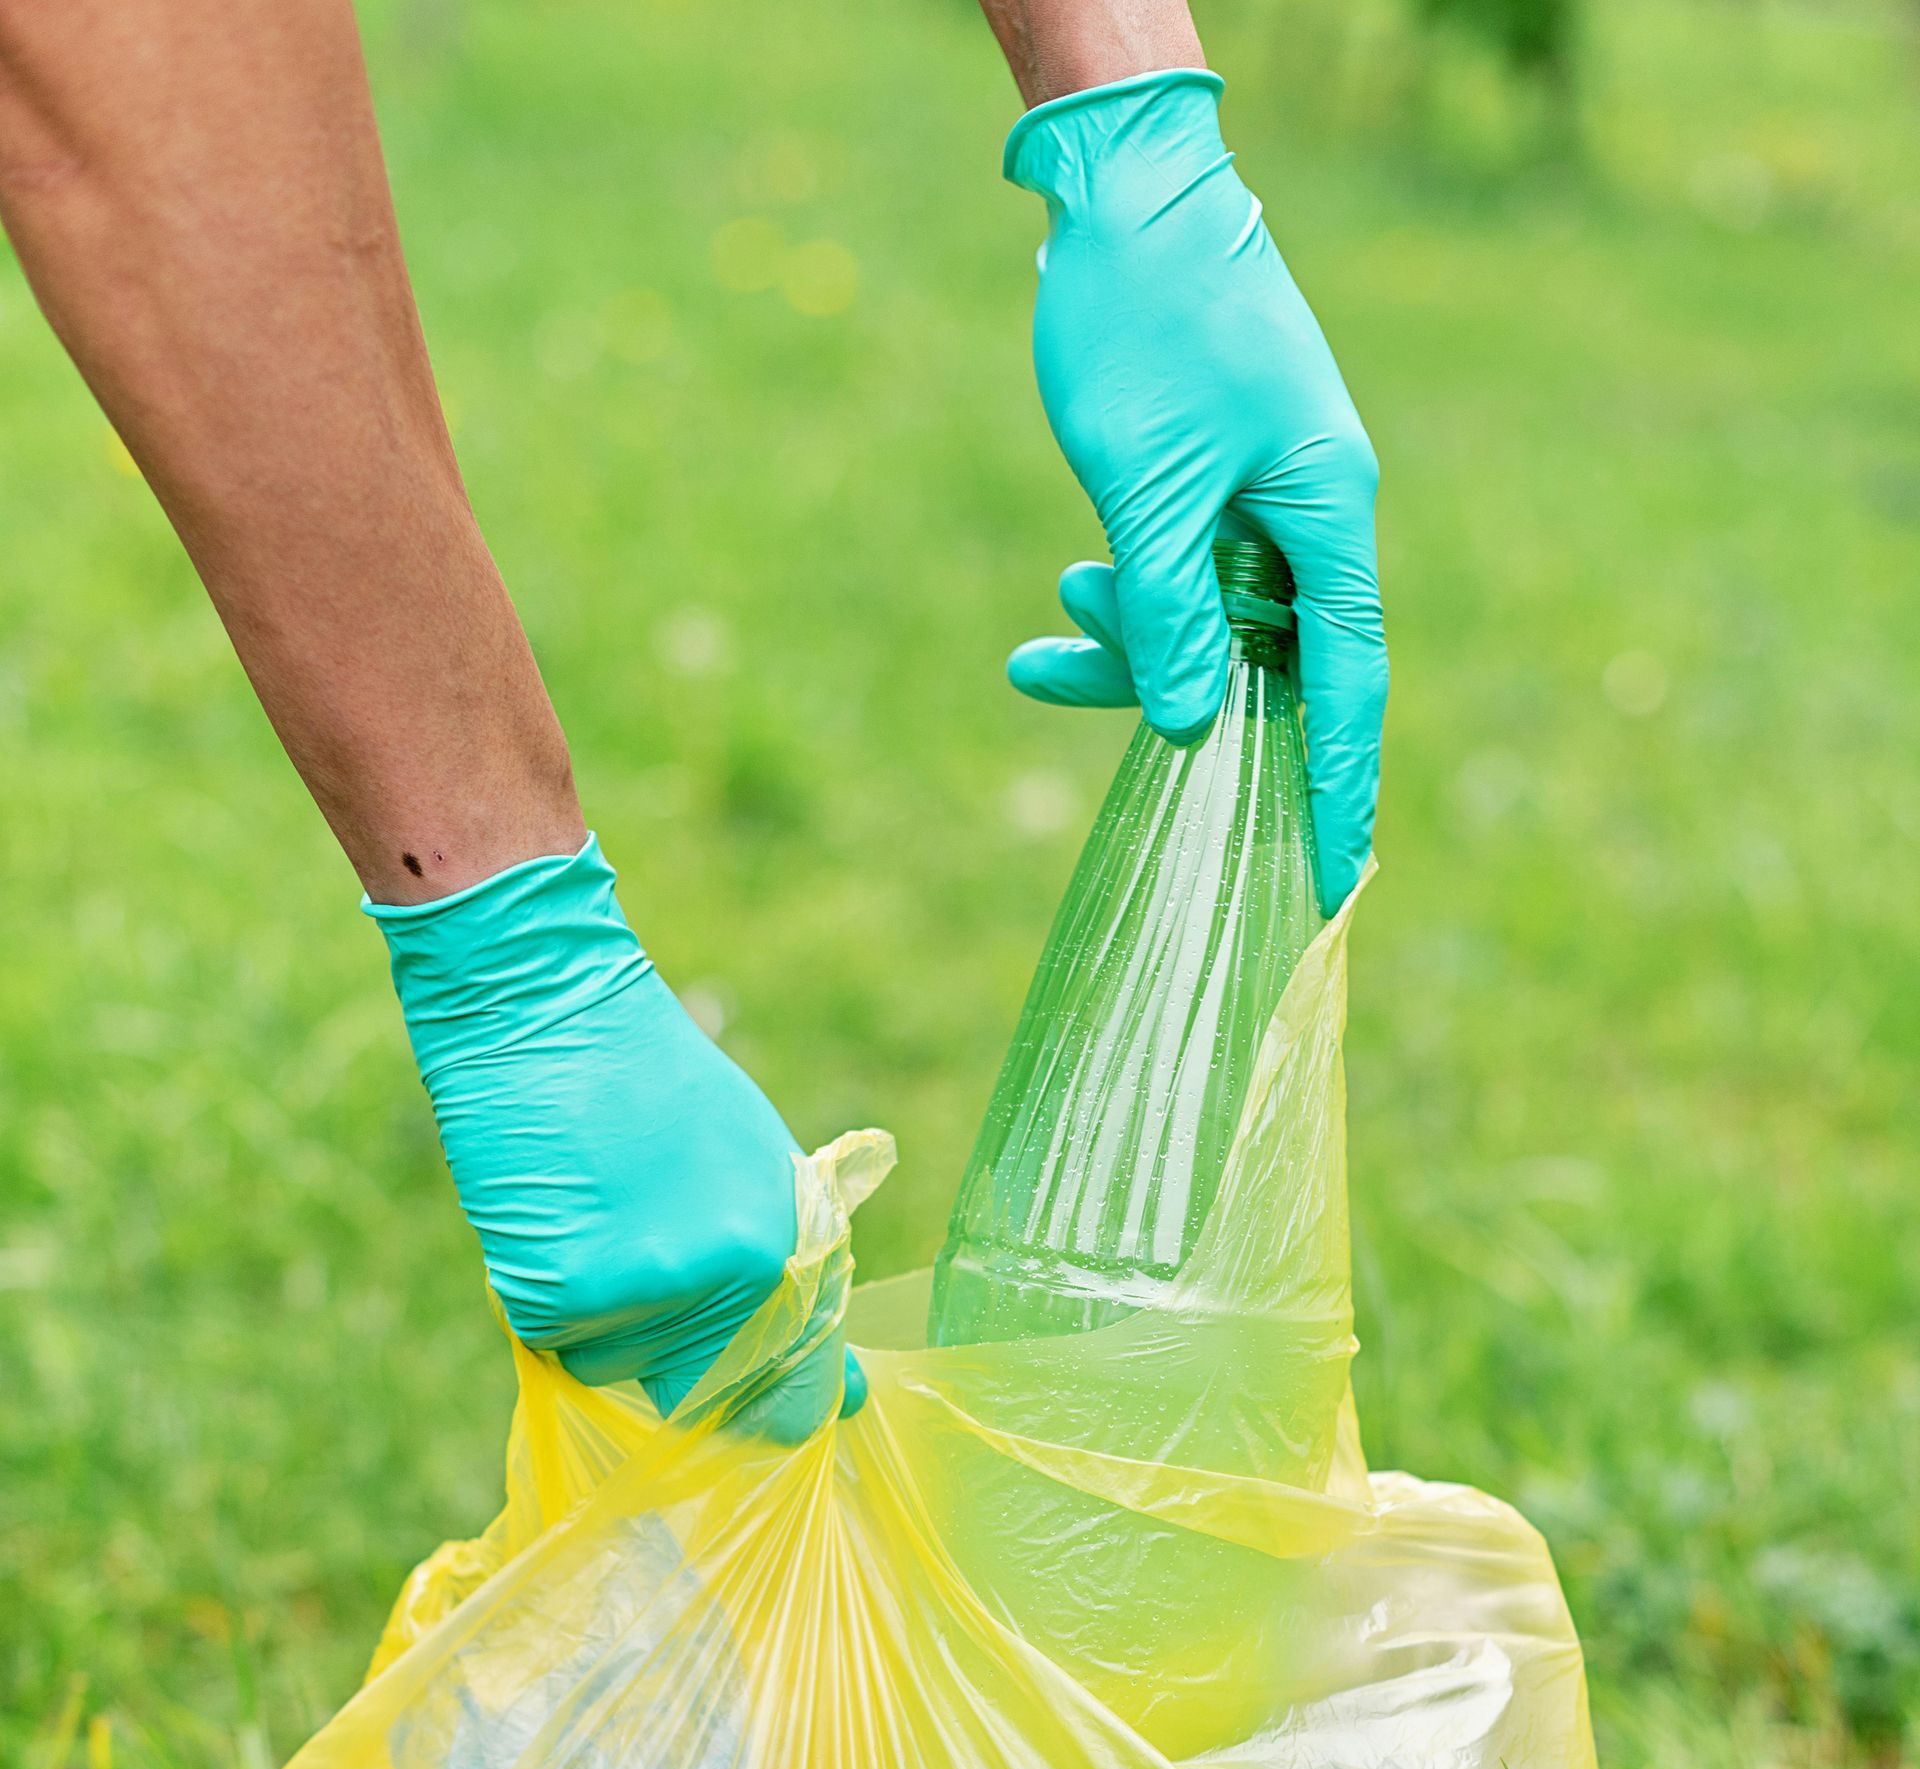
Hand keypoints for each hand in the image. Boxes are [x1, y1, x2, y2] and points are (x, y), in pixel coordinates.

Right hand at [372, 836, 862, 1425]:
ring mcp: (630, 1295)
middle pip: (694, 1392)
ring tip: (599, 1217)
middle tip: (642, 1259)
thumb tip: (849, 1395)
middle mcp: (712, 1284)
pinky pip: (555, 1340)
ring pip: (618, 1368)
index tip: (758, 1412)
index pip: (788, 1397)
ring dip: (609, 1320)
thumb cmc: (659, 1083)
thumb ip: (801, 1279)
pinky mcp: (551, 1296)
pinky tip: (556, 1218)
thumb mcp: (760, 1167)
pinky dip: (551, 1298)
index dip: (770, 1411)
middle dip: (674, 1352)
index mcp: (776, 1253)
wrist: (546, 1007)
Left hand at [1004, 68, 1386, 907]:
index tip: (1340, 878)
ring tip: (1049, 611)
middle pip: (1267, 662)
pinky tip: (1059, 599)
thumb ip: (1170, 614)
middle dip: (1178, 696)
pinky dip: (1122, 598)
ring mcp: (1263, 498)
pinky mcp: (1212, 481)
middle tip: (1084, 706)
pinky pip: (1179, 577)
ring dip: (1126, 637)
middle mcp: (1311, 515)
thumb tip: (1188, 730)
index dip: (1342, 785)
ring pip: (1207, 622)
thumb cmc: (1146, 322)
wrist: (1119, 187)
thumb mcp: (1147, 485)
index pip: (1348, 684)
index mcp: (1328, 514)